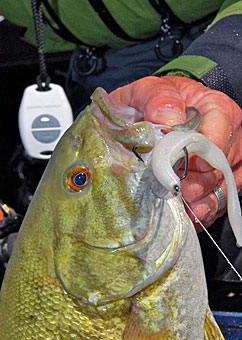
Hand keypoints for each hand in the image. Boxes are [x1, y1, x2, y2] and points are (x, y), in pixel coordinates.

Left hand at [110, 76, 241, 230]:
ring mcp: (227, 161)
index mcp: (217, 109)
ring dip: (199, 201)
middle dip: (196, 182)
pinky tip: (186, 212)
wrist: (148, 115)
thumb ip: (157, 98)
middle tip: (173, 190)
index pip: (219, 135)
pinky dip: (201, 210)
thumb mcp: (147, 90)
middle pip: (221, 167)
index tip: (178, 166)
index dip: (199, 156)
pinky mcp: (218, 182)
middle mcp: (229, 136)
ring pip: (222, 188)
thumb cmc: (150, 102)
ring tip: (178, 204)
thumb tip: (168, 121)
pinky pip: (218, 202)